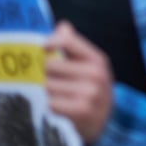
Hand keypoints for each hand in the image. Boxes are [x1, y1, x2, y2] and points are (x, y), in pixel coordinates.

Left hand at [45, 21, 113, 143]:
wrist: (104, 119)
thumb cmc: (91, 87)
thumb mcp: (89, 64)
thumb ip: (73, 45)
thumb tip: (62, 25)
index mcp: (97, 59)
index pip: (68, 41)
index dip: (50, 43)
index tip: (41, 49)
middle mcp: (96, 74)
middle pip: (50, 65)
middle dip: (44, 72)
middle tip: (45, 77)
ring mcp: (89, 93)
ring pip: (48, 85)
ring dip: (44, 91)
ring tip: (51, 93)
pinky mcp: (81, 111)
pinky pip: (51, 103)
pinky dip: (49, 105)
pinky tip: (56, 105)